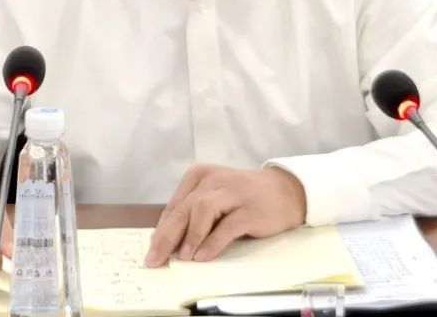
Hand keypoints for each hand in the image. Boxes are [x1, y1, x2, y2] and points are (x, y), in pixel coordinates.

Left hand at [144, 164, 306, 266]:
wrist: (285, 191)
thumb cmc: (243, 198)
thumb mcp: (214, 199)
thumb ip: (192, 214)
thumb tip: (165, 240)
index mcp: (199, 175)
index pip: (174, 206)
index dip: (161, 230)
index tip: (152, 250)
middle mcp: (213, 180)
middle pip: (183, 209)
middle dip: (166, 237)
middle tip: (154, 259)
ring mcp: (232, 193)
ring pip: (202, 211)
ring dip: (190, 237)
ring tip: (182, 257)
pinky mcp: (249, 209)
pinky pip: (227, 226)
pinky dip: (212, 243)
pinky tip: (203, 256)